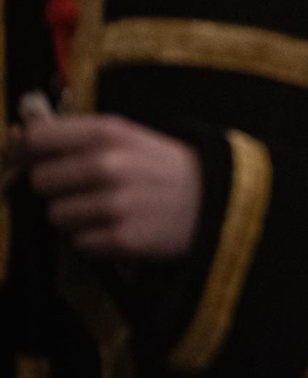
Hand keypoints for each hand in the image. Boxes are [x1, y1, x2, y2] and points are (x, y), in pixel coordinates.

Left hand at [19, 114, 202, 259]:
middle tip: (84, 189)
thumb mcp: (127, 138)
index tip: (33, 159)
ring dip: (74, 218)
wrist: (217, 200)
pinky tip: (119, 229)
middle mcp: (109, 165)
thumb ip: (74, 136)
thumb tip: (15, 135)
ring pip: (57, 216)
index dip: (27, 151)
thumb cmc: (163, 167)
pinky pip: (79, 243)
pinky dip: (94, 240)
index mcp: (109, 133)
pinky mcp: (124, 239)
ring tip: (105, 212)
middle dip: (57, 189)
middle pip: (40, 182)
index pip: (38, 138)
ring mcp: (116, 204)